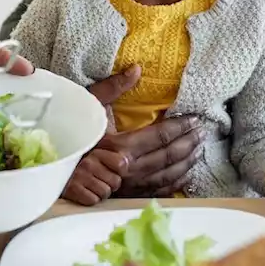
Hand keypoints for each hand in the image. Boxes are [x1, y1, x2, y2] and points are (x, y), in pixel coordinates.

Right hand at [62, 149, 129, 205]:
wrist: (56, 166)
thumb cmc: (83, 159)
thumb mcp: (101, 147)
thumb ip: (119, 147)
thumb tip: (135, 153)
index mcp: (97, 150)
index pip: (121, 164)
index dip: (119, 170)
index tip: (112, 169)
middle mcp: (88, 162)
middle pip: (115, 181)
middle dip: (111, 183)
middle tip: (101, 179)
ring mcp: (79, 176)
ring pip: (105, 193)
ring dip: (101, 192)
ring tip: (93, 185)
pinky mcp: (71, 190)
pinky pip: (93, 200)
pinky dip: (90, 199)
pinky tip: (85, 191)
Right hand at [85, 67, 204, 196]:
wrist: (61, 171)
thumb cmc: (75, 135)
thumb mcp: (91, 107)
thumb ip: (114, 87)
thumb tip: (136, 69)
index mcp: (122, 147)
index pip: (161, 136)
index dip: (181, 126)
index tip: (195, 118)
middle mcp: (130, 169)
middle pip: (170, 156)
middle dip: (190, 143)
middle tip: (203, 132)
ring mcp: (131, 186)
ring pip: (168, 175)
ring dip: (188, 162)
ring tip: (200, 149)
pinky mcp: (130, 196)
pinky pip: (160, 190)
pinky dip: (177, 182)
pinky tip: (187, 173)